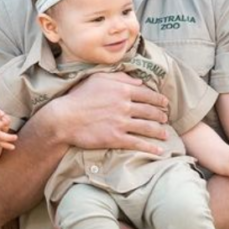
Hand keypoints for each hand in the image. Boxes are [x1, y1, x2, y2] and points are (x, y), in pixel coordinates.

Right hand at [51, 72, 168, 154]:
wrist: (63, 118)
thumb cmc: (78, 97)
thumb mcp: (97, 79)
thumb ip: (120, 78)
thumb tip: (138, 81)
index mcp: (122, 90)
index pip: (147, 95)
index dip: (159, 100)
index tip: (164, 103)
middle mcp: (125, 106)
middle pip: (150, 111)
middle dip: (161, 115)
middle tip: (165, 118)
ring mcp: (121, 122)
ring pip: (147, 127)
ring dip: (159, 131)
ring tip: (165, 134)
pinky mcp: (115, 138)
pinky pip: (138, 143)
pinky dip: (151, 147)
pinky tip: (159, 150)